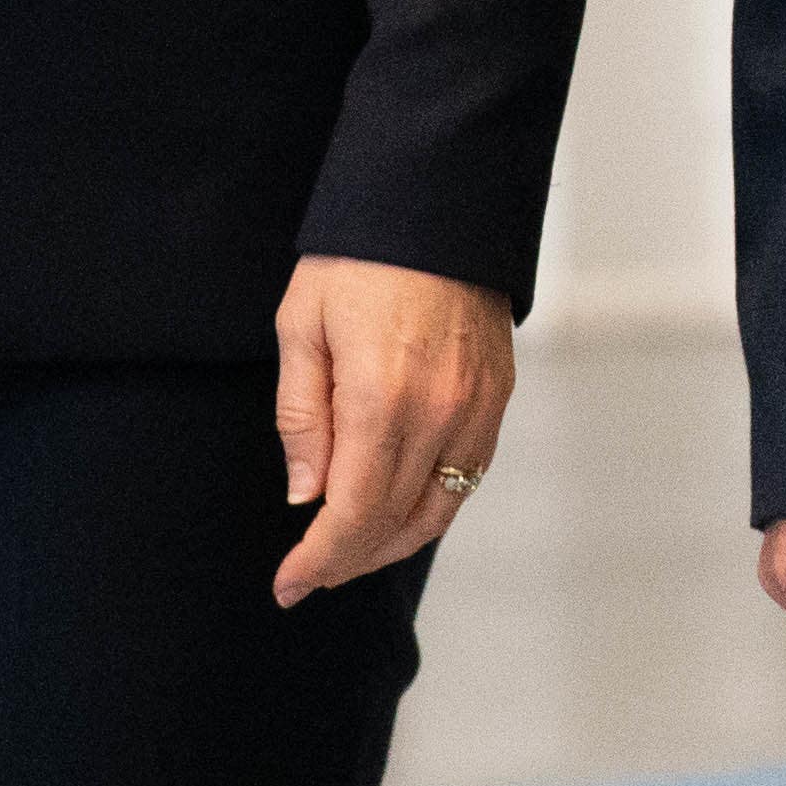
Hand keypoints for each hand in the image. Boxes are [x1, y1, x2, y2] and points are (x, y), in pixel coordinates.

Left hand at [270, 256, 514, 606]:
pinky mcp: (497, 395)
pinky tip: (399, 510)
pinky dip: (432, 507)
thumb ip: (301, 417)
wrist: (437, 199)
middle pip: (394, 524)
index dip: (319, 561)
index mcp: (381, 398)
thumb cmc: (359, 257)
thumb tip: (306, 495)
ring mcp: (476, 407)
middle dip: (348, 560)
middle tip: (310, 574)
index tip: (288, 586)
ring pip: (439, 511)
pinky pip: (467, 476)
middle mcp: (438, 414)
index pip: (352, 514)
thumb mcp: (301, 326)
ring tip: (349, 553)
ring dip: (391, 544)